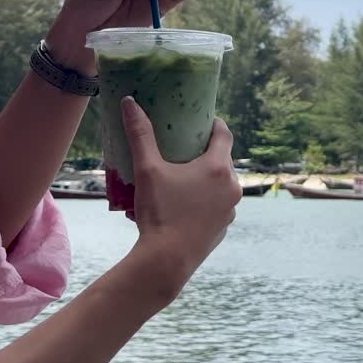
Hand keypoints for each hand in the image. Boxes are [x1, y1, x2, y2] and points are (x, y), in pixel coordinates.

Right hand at [120, 96, 239, 301]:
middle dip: (206, 152)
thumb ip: (140, 135)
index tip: (202, 120)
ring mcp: (231, 208)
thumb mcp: (147, 170)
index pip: (224, 134)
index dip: (214, 124)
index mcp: (219, 168)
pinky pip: (216, 205)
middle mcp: (233, 186)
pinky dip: (204, 200)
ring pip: (221, 184)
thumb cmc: (160, 211)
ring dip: (206, 178)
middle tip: (185, 147)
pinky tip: (185, 203)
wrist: (167, 260)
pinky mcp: (224, 226)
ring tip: (183, 176)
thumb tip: (129, 102)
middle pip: (223, 160)